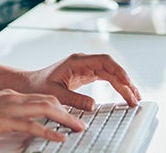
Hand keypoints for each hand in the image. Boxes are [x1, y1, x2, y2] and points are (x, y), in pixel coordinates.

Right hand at [0, 89, 85, 141]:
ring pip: (45, 109)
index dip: (59, 106)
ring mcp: (8, 108)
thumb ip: (4, 116)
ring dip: (65, 119)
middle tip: (83, 122)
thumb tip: (17, 126)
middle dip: (68, 111)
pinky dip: (49, 131)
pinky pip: (32, 125)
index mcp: (9, 96)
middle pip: (48, 100)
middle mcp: (12, 98)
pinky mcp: (3, 120)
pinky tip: (59, 138)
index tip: (71, 115)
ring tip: (80, 129)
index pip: (40, 97)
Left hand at [24, 53, 141, 110]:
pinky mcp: (85, 74)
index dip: (119, 72)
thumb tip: (93, 105)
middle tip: (135, 98)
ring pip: (110, 71)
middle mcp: (82, 61)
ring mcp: (84, 67)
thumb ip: (74, 99)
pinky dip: (116, 84)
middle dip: (125, 80)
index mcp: (76, 61)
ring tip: (135, 98)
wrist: (29, 84)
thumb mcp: (56, 94)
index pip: (104, 61)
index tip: (128, 86)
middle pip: (110, 66)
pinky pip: (105, 76)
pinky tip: (124, 93)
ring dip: (123, 83)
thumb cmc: (39, 86)